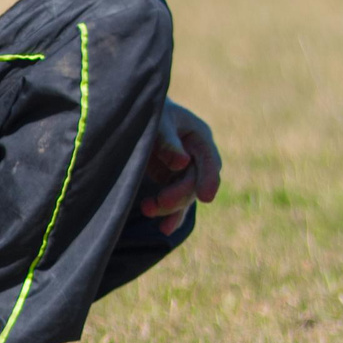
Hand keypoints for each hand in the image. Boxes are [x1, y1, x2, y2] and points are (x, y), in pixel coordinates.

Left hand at [139, 99, 222, 235]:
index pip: (208, 161)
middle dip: (178, 195)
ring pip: (187, 196)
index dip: (208, 179)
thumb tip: (182, 163)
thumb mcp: (157, 122)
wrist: (134, 113)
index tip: (205, 198)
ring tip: (146, 209)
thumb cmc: (148, 113)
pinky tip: (165, 229)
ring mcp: (187, 169)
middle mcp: (197, 154)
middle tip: (156, 203)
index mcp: (199, 135)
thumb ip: (168, 141)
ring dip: (170, 207)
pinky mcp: (174, 180)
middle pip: (197, 182)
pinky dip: (172, 215)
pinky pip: (178, 202)